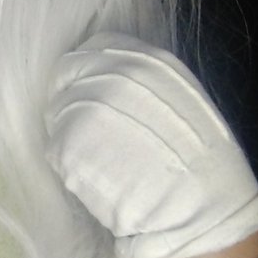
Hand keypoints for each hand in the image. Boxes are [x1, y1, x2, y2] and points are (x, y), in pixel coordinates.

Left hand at [44, 33, 257, 257]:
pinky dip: (70, 167)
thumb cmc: (202, 161)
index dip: (84, 72)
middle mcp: (109, 76)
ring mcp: (84, 109)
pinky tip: (99, 180)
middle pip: (64, 77)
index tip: (87, 91)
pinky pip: (56, 152)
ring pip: (56, 115)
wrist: (201, 207)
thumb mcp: (182, 97)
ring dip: (70, 136)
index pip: (90, 50)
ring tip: (101, 161)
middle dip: (70, 101)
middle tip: (88, 133)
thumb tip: (107, 78)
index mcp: (142, 60)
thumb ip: (142, 80)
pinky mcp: (66, 146)